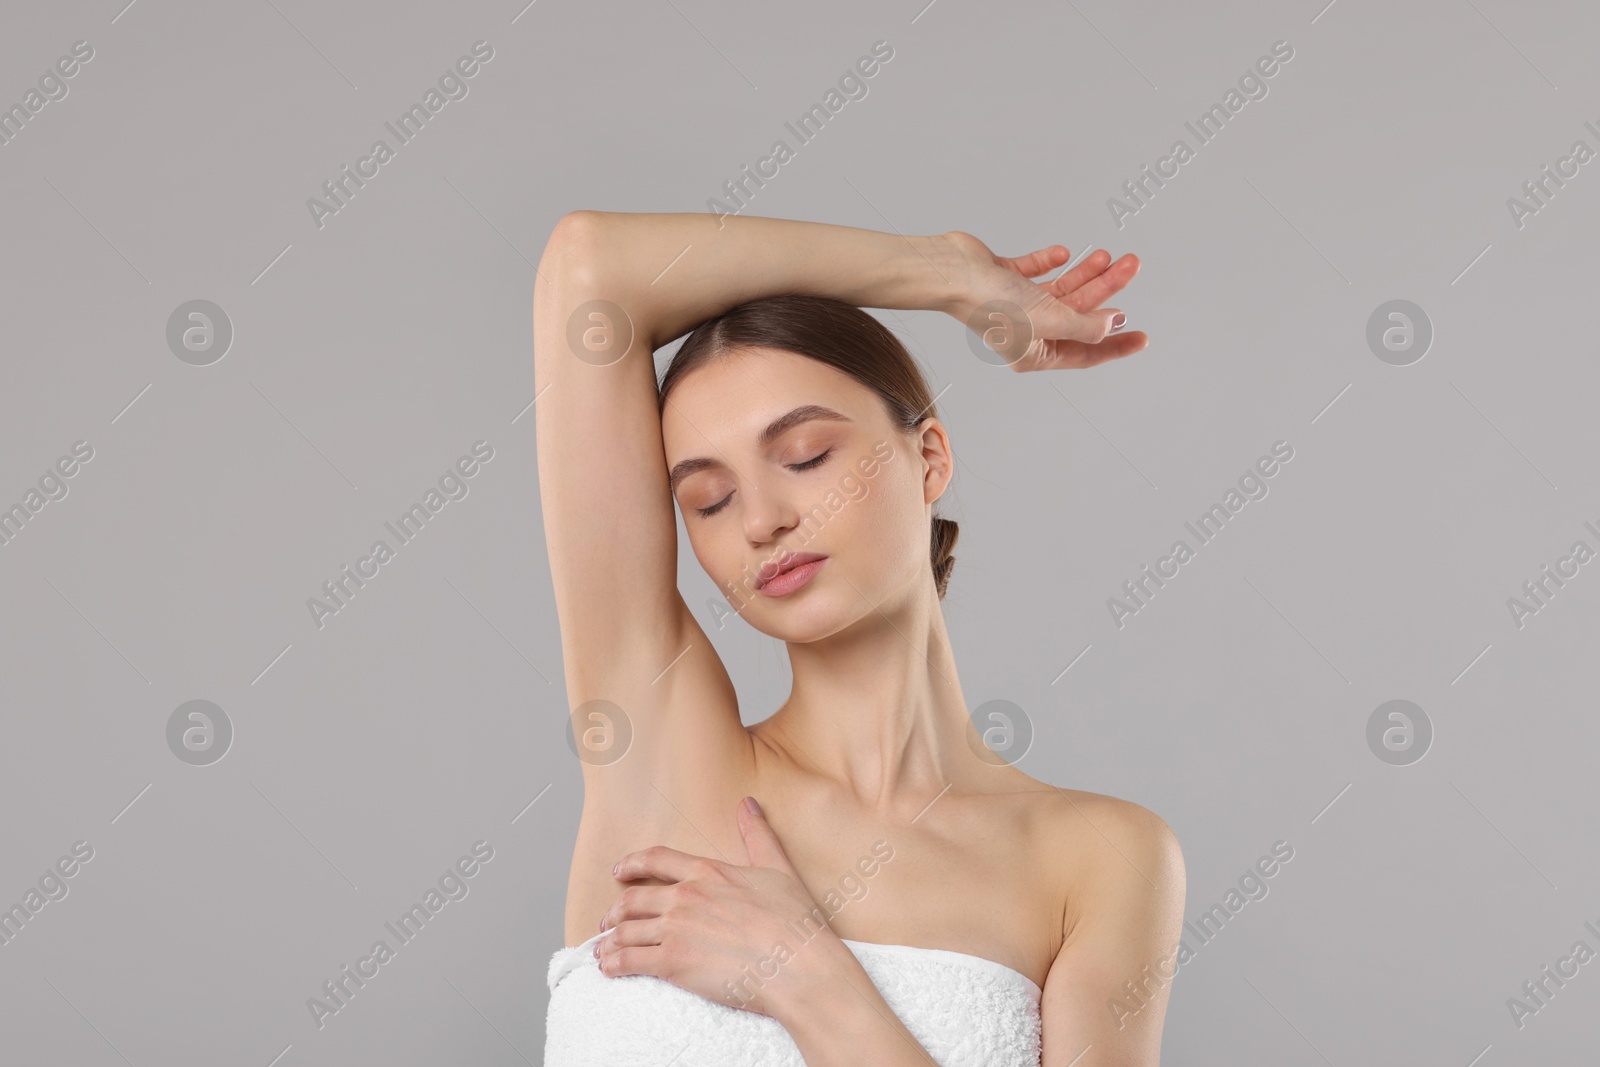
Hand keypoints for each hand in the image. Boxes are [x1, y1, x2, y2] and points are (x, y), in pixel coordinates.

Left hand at [597, 797, 844, 1018]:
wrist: (797, 964)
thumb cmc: (793, 921)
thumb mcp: (777, 868)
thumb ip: (758, 835)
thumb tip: (748, 804)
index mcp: (707, 872)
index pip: (657, 859)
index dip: (632, 863)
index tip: (619, 870)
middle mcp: (685, 897)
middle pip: (633, 899)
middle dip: (615, 910)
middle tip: (608, 919)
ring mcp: (675, 929)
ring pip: (626, 931)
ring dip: (609, 941)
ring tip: (603, 951)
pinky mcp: (672, 962)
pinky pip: (629, 961)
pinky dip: (612, 964)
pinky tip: (608, 969)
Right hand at [937, 230, 1148, 370]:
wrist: (954, 273)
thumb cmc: (993, 303)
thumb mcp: (1051, 320)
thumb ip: (1086, 325)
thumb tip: (1114, 325)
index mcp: (1035, 352)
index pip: (1086, 352)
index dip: (1116, 345)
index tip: (1142, 337)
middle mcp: (1026, 331)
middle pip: (1078, 312)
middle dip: (1106, 289)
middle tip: (1130, 265)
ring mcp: (1014, 304)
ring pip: (1062, 290)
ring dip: (1086, 272)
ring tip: (1108, 255)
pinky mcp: (1004, 279)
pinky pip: (1036, 271)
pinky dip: (1050, 262)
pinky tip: (1062, 253)